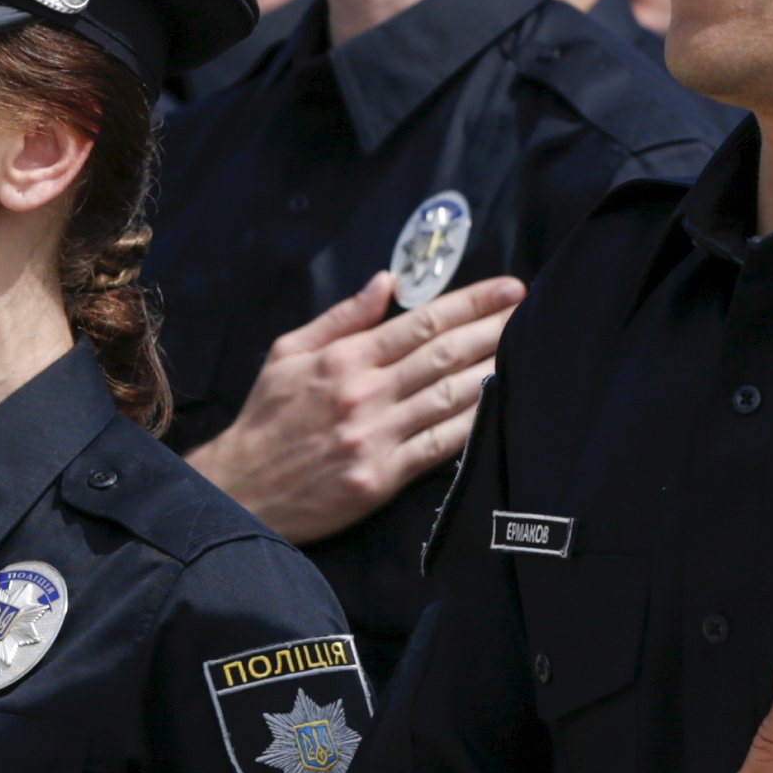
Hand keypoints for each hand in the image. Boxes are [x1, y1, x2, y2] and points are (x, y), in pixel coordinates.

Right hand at [187, 270, 519, 543]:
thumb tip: (386, 282)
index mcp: (342, 359)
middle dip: (493, 329)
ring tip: (529, 351)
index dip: (470, 303)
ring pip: (448, 396)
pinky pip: (439, 446)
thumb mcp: (287, 354)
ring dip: (493, 370)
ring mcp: (374, 436)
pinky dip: (473, 424)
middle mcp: (362, 393)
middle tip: (532, 312)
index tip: (508, 289)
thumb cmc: (266, 420)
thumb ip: (341, 318)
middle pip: (443, 354)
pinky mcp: (381, 477)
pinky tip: (500, 406)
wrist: (240, 490)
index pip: (420, 322)